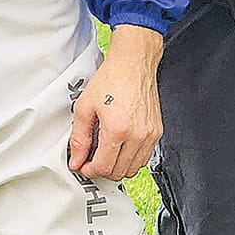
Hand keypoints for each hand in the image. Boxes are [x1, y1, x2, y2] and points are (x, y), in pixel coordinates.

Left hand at [69, 24, 162, 181]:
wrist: (133, 62)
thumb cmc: (111, 79)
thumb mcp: (85, 107)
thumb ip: (79, 138)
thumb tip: (76, 160)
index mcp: (117, 129)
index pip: (104, 167)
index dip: (90, 170)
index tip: (83, 165)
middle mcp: (137, 135)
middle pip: (119, 172)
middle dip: (102, 170)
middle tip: (92, 160)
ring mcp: (150, 135)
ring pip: (133, 169)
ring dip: (118, 166)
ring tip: (106, 153)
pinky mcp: (157, 132)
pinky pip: (144, 158)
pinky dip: (131, 158)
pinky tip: (120, 146)